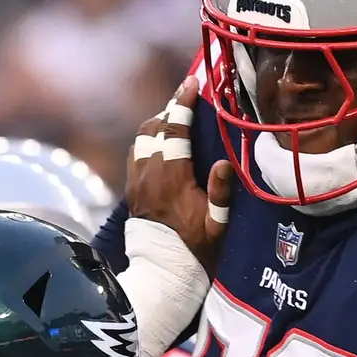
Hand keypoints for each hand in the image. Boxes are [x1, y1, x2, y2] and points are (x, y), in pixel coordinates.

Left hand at [127, 78, 232, 272]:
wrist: (163, 274)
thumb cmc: (197, 250)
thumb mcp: (218, 226)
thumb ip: (221, 193)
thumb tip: (224, 162)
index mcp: (173, 178)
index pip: (175, 130)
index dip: (184, 103)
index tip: (192, 82)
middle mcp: (150, 174)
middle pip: (154, 127)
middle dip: (170, 110)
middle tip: (188, 101)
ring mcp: (136, 181)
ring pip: (141, 138)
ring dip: (157, 125)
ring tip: (175, 122)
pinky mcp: (131, 190)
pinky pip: (135, 154)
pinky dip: (147, 142)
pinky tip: (161, 146)